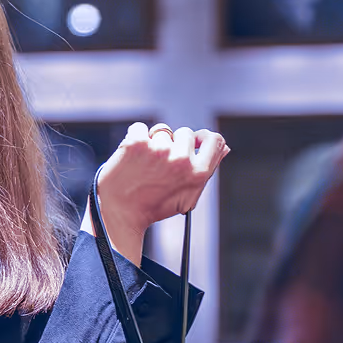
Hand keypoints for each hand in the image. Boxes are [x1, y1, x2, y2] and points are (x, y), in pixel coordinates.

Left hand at [89, 122, 229, 262]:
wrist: (118, 214)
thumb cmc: (153, 206)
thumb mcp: (188, 195)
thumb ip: (206, 171)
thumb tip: (224, 148)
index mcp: (198, 173)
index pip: (214, 140)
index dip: (203, 138)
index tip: (194, 141)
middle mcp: (181, 160)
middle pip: (185, 133)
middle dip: (173, 144)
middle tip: (158, 165)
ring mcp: (159, 150)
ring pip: (161, 131)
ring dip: (152, 143)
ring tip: (142, 166)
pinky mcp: (136, 143)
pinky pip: (139, 128)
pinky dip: (133, 138)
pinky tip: (129, 158)